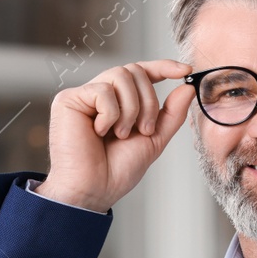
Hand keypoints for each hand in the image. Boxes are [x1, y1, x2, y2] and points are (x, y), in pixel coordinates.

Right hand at [38, 60, 193, 211]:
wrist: (95, 190)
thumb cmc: (117, 171)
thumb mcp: (154, 139)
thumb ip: (171, 114)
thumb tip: (188, 87)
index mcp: (118, 101)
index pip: (141, 72)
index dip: (163, 67)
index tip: (186, 70)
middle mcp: (100, 94)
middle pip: (134, 70)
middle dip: (147, 101)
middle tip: (143, 130)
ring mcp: (83, 95)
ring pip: (120, 75)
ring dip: (131, 109)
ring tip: (120, 134)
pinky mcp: (68, 99)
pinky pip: (102, 90)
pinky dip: (110, 115)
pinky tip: (99, 133)